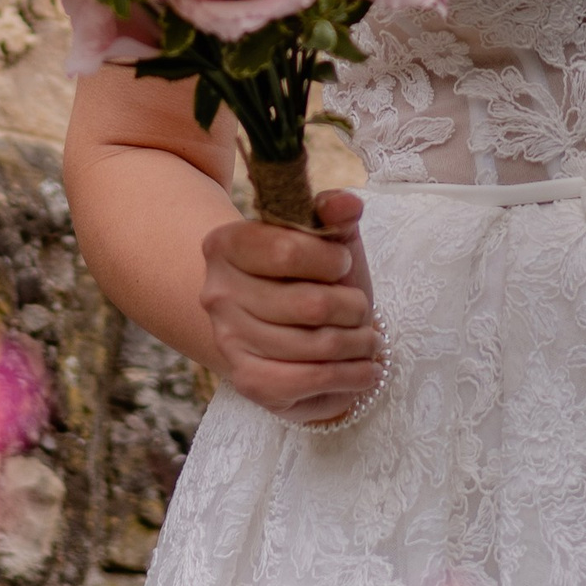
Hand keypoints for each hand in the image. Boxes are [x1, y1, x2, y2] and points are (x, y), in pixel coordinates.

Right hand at [200, 189, 383, 424]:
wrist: (287, 325)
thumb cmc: (310, 275)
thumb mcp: (325, 238)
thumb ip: (334, 214)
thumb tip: (347, 204)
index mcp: (226, 245)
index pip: (287, 250)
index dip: (330, 259)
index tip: (342, 264)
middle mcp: (217, 293)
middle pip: (311, 305)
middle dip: (353, 308)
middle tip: (361, 309)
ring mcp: (229, 341)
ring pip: (317, 345)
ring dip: (359, 344)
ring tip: (368, 339)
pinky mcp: (248, 381)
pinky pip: (309, 381)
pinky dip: (350, 377)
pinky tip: (365, 370)